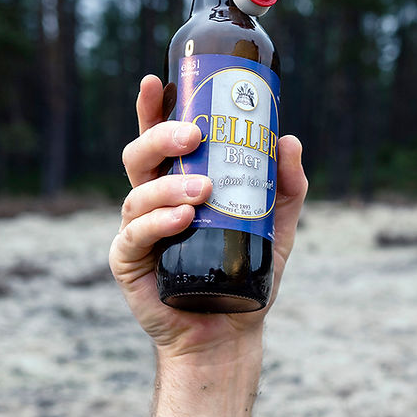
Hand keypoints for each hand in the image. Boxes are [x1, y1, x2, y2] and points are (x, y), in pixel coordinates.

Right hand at [111, 74, 306, 362]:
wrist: (230, 334)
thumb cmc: (246, 276)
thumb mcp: (276, 228)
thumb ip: (285, 187)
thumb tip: (288, 140)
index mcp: (176, 186)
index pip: (159, 140)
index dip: (152, 109)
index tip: (158, 81)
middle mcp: (151, 204)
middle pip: (139, 157)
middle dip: (159, 137)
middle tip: (191, 135)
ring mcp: (137, 233)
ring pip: (137, 194)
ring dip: (168, 186)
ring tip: (203, 191)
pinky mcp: (129, 264)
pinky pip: (135, 236)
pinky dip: (158, 224)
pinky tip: (181, 220)